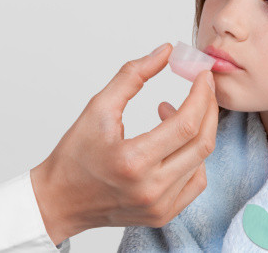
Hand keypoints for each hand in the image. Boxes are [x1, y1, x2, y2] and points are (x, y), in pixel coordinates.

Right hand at [30, 43, 217, 244]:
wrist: (60, 200)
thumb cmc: (74, 155)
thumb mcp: (98, 107)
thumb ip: (133, 76)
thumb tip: (165, 52)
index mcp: (132, 161)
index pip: (185, 124)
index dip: (201, 95)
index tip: (203, 75)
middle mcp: (150, 188)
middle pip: (201, 143)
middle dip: (208, 108)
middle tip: (203, 87)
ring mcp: (160, 206)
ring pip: (201, 161)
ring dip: (197, 130)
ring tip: (171, 113)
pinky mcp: (163, 214)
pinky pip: (195, 181)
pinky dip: (194, 156)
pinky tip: (175, 142)